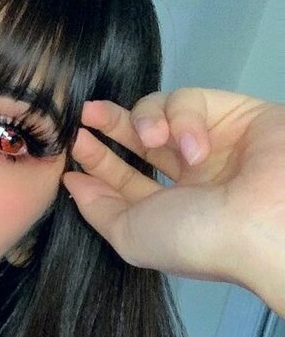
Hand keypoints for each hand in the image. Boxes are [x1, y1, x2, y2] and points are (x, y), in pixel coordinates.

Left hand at [65, 89, 284, 306]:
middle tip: (88, 115)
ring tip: (154, 137)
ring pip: (162, 112)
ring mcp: (214, 144)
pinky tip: (193, 143)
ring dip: (147, 122)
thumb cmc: (193, 237)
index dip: (97, 161)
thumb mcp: (130, 235)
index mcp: (170, 212)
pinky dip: (184, 117)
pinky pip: (191, 99)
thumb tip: (73, 182)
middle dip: (111, 126)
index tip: (75, 144)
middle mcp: (191, 178)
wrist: (262, 220)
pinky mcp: (236, 113)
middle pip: (139, 139)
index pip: (125, 179)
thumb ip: (98, 208)